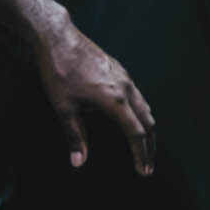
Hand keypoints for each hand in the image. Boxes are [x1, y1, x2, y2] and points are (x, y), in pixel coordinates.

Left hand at [37, 16, 155, 175]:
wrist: (59, 38)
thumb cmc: (59, 72)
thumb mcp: (63, 108)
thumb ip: (75, 136)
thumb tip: (78, 162)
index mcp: (114, 100)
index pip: (136, 133)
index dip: (141, 154)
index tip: (143, 170)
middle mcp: (125, 88)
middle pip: (148, 122)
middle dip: (150, 146)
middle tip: (148, 165)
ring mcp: (124, 77)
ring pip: (145, 107)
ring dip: (148, 129)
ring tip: (145, 146)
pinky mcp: (119, 70)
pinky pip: (137, 96)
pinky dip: (141, 113)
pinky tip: (132, 119)